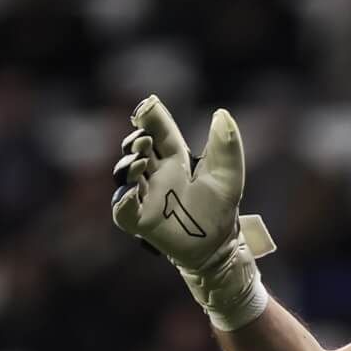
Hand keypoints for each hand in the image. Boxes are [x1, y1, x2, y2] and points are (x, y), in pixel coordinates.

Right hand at [111, 95, 275, 330]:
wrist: (220, 246)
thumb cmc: (221, 209)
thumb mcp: (229, 173)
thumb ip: (226, 145)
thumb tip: (221, 113)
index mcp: (175, 161)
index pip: (159, 134)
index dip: (152, 119)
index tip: (147, 105)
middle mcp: (157, 177)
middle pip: (136, 151)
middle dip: (135, 141)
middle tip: (144, 138)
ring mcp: (147, 198)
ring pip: (125, 177)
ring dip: (127, 166)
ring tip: (140, 160)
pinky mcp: (143, 222)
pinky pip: (123, 212)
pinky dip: (121, 202)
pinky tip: (129, 193)